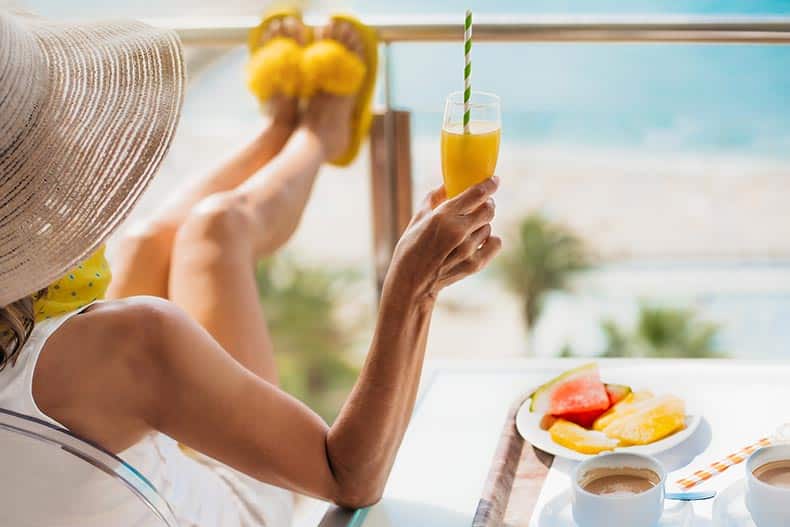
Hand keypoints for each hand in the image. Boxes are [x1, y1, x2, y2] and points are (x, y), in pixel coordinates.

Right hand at [385, 177, 501, 303]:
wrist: (412, 284)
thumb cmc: (410, 250)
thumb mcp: (417, 220)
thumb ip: (433, 198)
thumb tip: (447, 184)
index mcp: (443, 216)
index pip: (477, 193)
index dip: (489, 184)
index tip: (494, 181)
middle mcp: (458, 231)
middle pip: (489, 209)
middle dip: (487, 204)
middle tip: (480, 206)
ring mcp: (468, 249)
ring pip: (488, 227)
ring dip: (481, 225)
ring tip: (467, 232)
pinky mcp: (475, 264)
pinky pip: (495, 243)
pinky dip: (490, 240)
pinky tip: (478, 242)